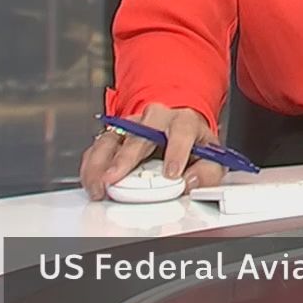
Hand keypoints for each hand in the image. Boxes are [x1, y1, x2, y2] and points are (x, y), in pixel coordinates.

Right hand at [78, 104, 224, 199]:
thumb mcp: (211, 158)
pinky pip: (98, 147)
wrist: (178, 132)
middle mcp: (155, 119)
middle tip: (116, 178)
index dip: (177, 152)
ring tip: (100, 184)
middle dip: (126, 157)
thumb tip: (191, 182)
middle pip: (140, 133)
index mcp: (183, 121)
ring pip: (113, 138)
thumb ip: (208, 172)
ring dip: (102, 162)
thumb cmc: (192, 146)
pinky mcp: (114, 135)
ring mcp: (131, 125)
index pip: (182, 130)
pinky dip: (92, 165)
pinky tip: (92, 180)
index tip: (172, 174)